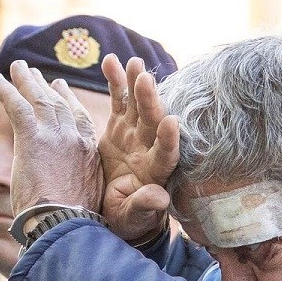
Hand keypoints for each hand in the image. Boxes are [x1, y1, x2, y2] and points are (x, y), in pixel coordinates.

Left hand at [0, 60, 103, 215]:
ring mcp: (55, 135)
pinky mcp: (33, 137)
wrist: (64, 222)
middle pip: (59, 104)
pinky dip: (6, 91)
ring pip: (38, 99)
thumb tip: (59, 186)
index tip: (60, 89)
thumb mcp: (83, 195)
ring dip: (25, 80)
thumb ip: (72, 180)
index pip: (79, 118)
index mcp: (89, 152)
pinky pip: (17, 106)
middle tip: (35, 74)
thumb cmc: (71, 219)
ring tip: (17, 68)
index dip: (68, 101)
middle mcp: (75, 138)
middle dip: (45, 86)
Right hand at [99, 54, 179, 242]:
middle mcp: (149, 149)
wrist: (117, 210)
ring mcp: (134, 136)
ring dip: (136, 83)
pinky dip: (115, 81)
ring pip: (137, 105)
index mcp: (155, 173)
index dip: (169, 139)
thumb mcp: (133, 218)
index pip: (167, 154)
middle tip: (146, 79)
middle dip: (150, 101)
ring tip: (134, 62)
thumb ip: (144, 207)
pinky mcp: (119, 128)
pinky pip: (118, 100)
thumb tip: (159, 197)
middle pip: (152, 122)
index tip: (171, 122)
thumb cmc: (128, 220)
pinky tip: (110, 60)